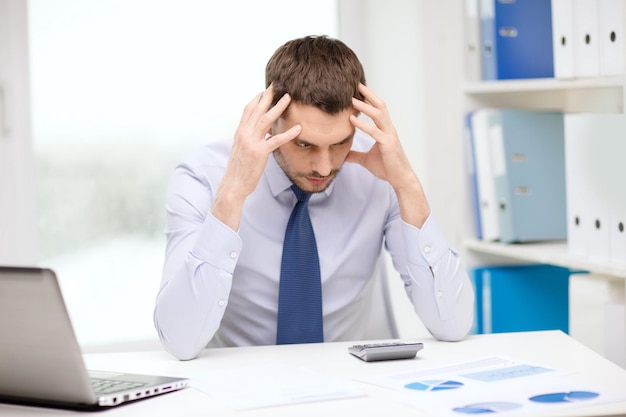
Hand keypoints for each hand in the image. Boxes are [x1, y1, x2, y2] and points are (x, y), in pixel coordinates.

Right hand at [212, 85, 300, 229]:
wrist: (233, 185)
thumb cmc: (239, 169)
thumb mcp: (241, 150)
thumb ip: (249, 138)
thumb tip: (259, 132)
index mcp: (239, 132)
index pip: (248, 110)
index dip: (257, 98)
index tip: (266, 89)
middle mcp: (244, 134)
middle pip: (257, 110)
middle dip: (268, 96)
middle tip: (278, 85)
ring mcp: (251, 143)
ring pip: (266, 120)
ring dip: (278, 107)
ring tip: (289, 98)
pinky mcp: (259, 153)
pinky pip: (275, 141)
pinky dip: (288, 134)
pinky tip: (298, 128)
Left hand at [347, 84, 429, 226]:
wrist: (400, 179)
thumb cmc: (387, 168)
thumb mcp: (366, 160)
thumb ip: (355, 155)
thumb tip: (343, 155)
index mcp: (385, 130)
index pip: (378, 109)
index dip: (369, 98)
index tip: (357, 89)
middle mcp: (388, 129)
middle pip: (380, 106)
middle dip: (369, 94)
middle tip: (356, 84)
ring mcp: (389, 136)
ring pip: (378, 115)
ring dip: (365, 106)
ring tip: (352, 99)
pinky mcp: (388, 144)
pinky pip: (374, 132)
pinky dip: (363, 125)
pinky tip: (352, 120)